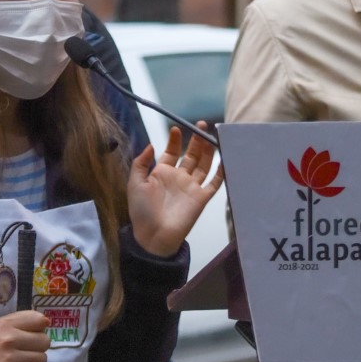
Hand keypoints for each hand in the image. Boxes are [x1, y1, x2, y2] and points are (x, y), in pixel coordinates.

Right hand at [0, 310, 49, 361]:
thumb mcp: (1, 326)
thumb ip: (23, 320)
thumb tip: (46, 322)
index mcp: (7, 323)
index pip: (39, 320)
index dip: (40, 328)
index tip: (32, 334)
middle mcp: (9, 338)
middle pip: (44, 341)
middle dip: (39, 347)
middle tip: (27, 351)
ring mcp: (10, 357)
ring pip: (42, 359)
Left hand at [127, 124, 223, 256]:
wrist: (153, 236)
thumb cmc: (142, 211)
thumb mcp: (135, 183)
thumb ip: (141, 163)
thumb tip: (151, 144)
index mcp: (162, 173)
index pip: (172, 152)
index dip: (176, 140)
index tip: (177, 129)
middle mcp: (179, 178)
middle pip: (191, 155)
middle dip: (196, 140)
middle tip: (201, 125)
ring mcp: (191, 187)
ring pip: (204, 164)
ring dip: (208, 150)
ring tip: (210, 136)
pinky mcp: (201, 198)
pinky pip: (215, 183)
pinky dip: (221, 172)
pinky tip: (225, 158)